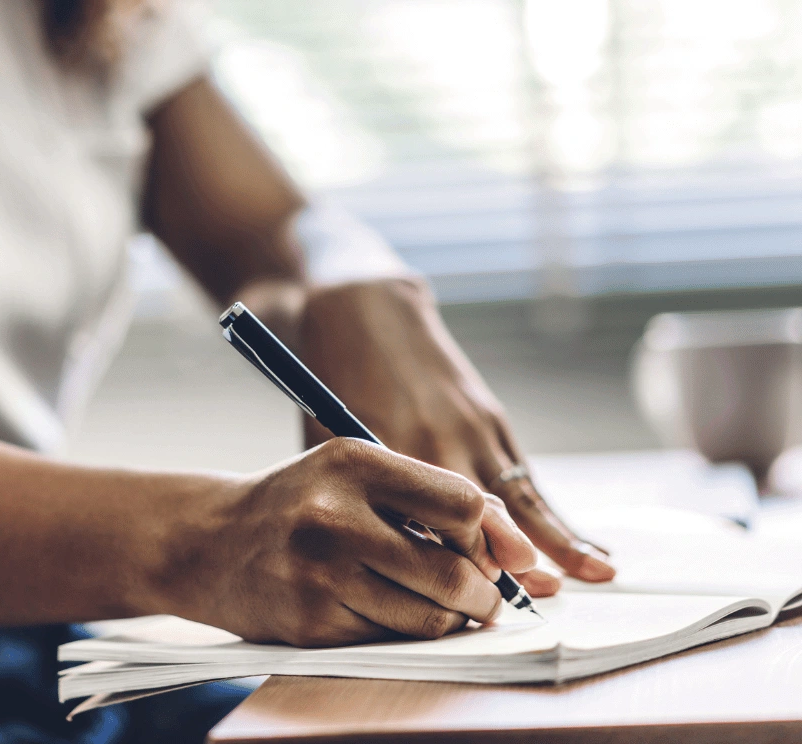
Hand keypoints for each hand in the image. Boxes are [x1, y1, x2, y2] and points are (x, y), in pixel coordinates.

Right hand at [167, 438, 538, 645]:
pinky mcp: (311, 623)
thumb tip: (520, 551)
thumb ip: (433, 498)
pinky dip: (404, 633)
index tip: (488, 551)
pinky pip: (392, 641)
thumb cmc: (300, 501)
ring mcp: (320, 573)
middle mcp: (334, 514)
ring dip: (449, 618)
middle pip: (453, 571)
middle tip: (479, 594)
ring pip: (429, 616)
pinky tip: (387, 610)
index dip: (488, 535)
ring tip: (438, 603)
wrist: (211, 540)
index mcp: (353, 461)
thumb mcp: (356, 473)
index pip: (459, 502)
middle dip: (482, 592)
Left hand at [296, 279, 614, 588]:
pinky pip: (523, 475)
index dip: (442, 572)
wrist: (362, 309)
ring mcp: (468, 427)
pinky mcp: (488, 417)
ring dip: (551, 539)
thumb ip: (359, 496)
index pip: (419, 529)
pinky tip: (581, 542)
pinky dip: (551, 513)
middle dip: (500, 565)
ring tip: (590, 575)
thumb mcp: (328, 440)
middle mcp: (434, 441)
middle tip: (526, 606)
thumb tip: (384, 562)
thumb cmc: (332, 383)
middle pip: (475, 517)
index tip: (458, 609)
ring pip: (513, 495)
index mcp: (387, 452)